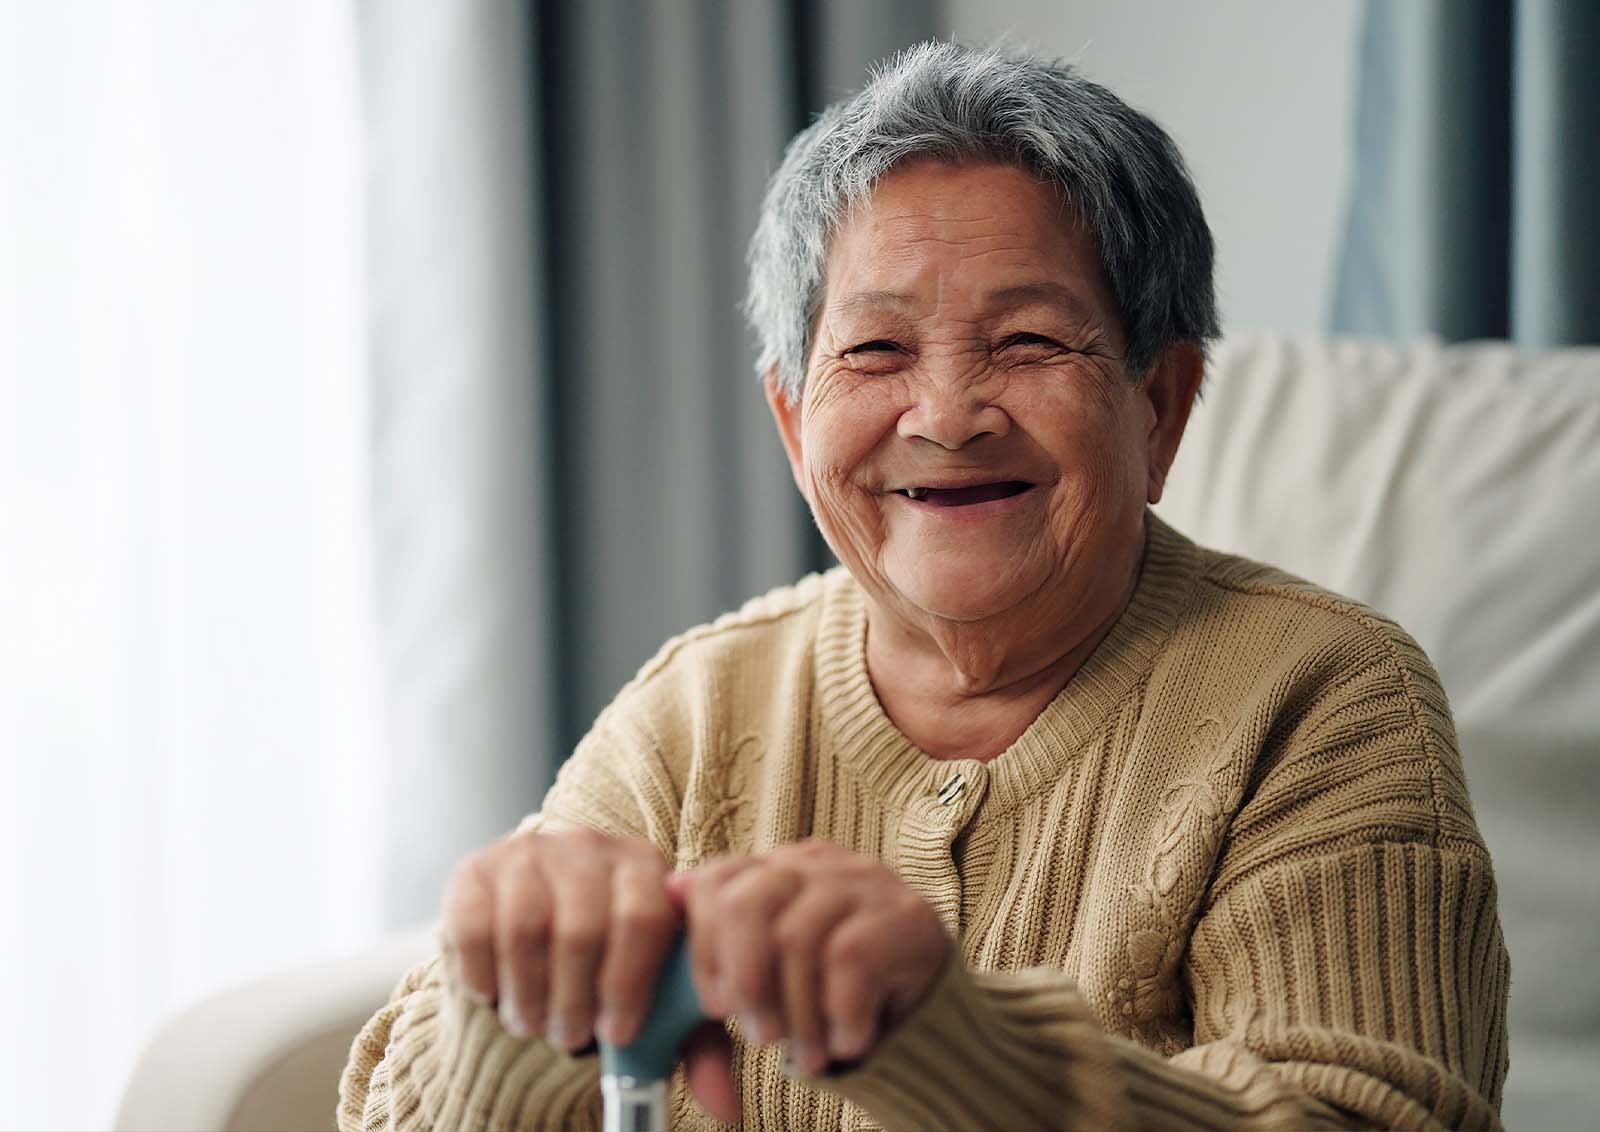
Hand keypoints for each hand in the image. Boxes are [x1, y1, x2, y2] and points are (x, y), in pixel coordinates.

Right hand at [438, 824, 680, 1053]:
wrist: (539, 925)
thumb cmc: (611, 963)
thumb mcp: (657, 992)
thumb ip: (692, 1039)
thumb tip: (723, 1104)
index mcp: (645, 866)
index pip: (644, 919)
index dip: (628, 986)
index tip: (617, 1035)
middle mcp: (588, 846)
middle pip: (581, 930)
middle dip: (574, 1002)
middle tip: (570, 1037)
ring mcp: (528, 853)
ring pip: (525, 931)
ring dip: (529, 996)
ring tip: (534, 1024)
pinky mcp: (475, 871)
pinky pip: (473, 929)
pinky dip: (484, 976)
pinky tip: (495, 994)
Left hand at [667, 838, 952, 1077]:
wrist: (926, 1009)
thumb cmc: (831, 993)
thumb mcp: (772, 974)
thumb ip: (721, 954)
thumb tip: (666, 920)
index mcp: (778, 868)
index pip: (716, 881)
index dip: (703, 947)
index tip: (715, 1006)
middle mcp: (818, 864)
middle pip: (749, 904)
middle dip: (744, 981)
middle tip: (757, 1036)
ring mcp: (865, 883)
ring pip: (798, 939)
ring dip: (797, 1015)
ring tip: (807, 1057)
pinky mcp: (907, 917)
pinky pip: (850, 962)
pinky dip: (840, 1015)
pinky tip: (848, 1040)